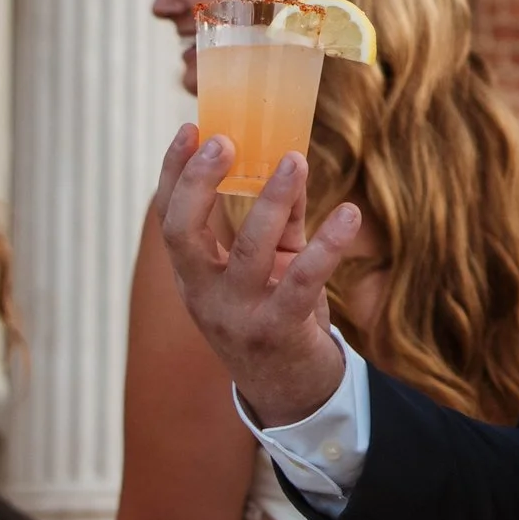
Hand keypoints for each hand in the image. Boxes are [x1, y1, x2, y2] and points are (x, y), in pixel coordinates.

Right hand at [155, 125, 360, 433]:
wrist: (291, 391)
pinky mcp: (278, 332)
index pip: (169, 218)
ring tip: (294, 160)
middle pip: (183, 234)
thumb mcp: (271, 264)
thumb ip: (280, 217)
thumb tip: (291, 158)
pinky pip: (302, 283)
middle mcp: (203, 295)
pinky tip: (349, 214)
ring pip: (248, 252)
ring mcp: (237, 316)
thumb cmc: (276, 313)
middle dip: (197, 184)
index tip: (189, 128)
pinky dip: (328, 246)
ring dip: (272, 202)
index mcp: (193, 274)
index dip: (174, 172)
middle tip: (224, 140)